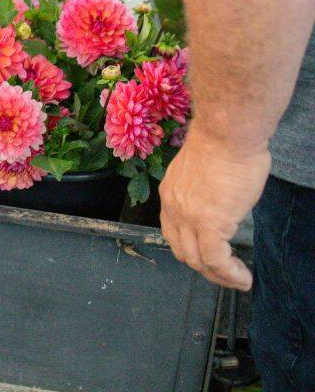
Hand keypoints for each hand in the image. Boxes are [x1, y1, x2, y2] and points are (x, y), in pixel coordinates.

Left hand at [159, 128, 269, 290]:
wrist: (227, 133)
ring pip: (198, 260)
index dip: (191, 249)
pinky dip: (229, 274)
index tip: (211, 257)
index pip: (173, 232)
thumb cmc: (224, 143)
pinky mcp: (210, 223)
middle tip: (226, 275)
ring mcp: (189, 217)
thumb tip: (220, 202)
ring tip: (238, 280)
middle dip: (204, 267)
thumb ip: (205, 190)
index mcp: (170, 193)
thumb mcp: (204, 171)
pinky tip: (243, 278)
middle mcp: (173, 207)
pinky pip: (215, 260)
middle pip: (182, 250)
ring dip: (219, 276)